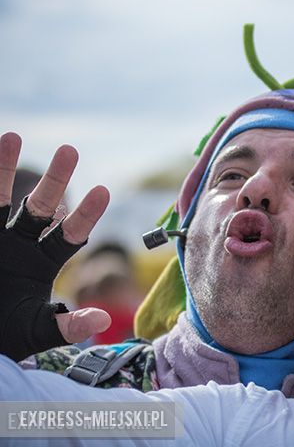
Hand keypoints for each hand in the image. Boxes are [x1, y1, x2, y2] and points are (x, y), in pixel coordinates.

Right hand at [0, 132, 110, 360]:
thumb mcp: (34, 332)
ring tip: (12, 136)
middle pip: (40, 207)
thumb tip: (102, 319)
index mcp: (42, 263)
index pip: (70, 234)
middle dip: (55, 180)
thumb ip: (66, 326)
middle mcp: (18, 244)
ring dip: (4, 166)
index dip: (85, 214)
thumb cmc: (3, 338)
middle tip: (71, 150)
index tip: (103, 190)